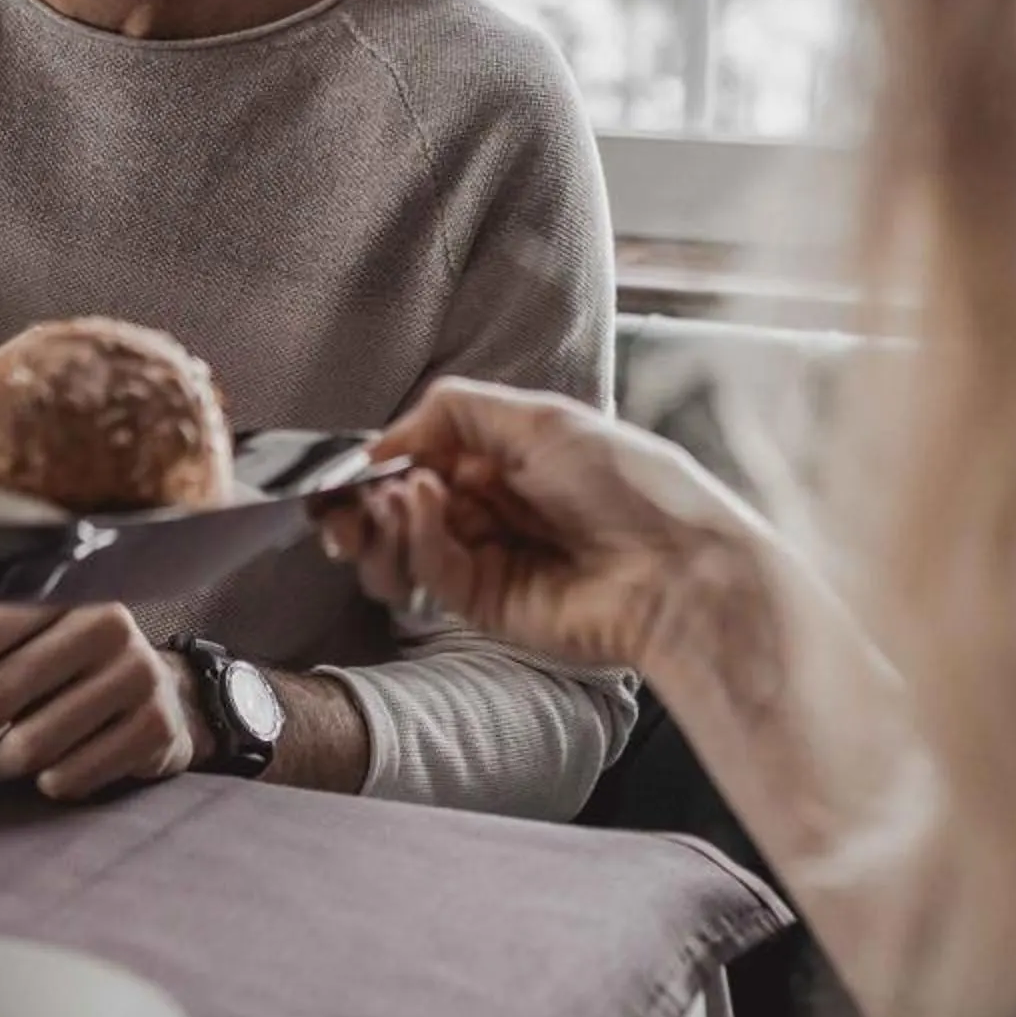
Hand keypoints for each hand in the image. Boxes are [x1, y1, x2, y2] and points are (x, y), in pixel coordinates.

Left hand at [0, 605, 208, 801]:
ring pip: (29, 744)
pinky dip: (49, 784)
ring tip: (9, 756)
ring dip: (2, 764)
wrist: (158, 696)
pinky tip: (58, 768)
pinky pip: (71, 775)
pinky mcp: (156, 724)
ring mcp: (136, 671)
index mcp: (54, 593)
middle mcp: (102, 621)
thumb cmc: (61, 675)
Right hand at [318, 379, 773, 676]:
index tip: (344, 463)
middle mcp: (491, 506)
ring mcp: (486, 556)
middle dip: (364, 498)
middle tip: (339, 498)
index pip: (420, 456)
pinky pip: (431, 566)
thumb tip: (383, 439)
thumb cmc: (626, 482)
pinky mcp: (485, 603)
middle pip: (399, 503)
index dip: (378, 460)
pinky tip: (422, 504)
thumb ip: (455, 413)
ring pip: (403, 542)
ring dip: (382, 518)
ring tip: (389, 498)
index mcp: (507, 456)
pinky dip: (415, 533)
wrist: (675, 570)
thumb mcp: (542, 418)